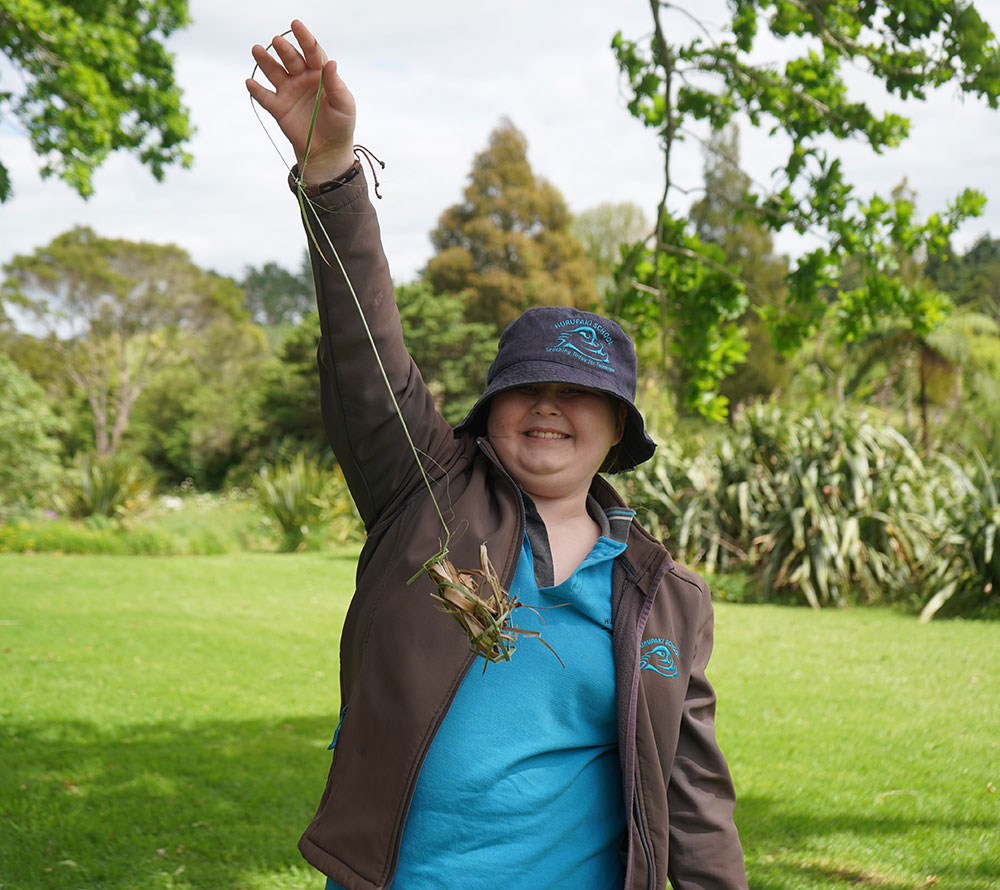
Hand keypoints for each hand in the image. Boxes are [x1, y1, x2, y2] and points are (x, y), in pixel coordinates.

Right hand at [246, 19, 356, 182]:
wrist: (328, 150)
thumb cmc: (340, 124)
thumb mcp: (344, 105)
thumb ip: (337, 85)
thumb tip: (331, 63)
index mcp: (320, 74)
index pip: (312, 52)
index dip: (305, 38)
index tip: (296, 24)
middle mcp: (302, 78)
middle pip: (291, 59)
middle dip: (284, 49)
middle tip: (277, 41)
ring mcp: (288, 91)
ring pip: (274, 72)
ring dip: (265, 61)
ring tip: (257, 49)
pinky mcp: (278, 108)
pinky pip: (265, 97)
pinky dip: (257, 90)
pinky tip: (250, 82)